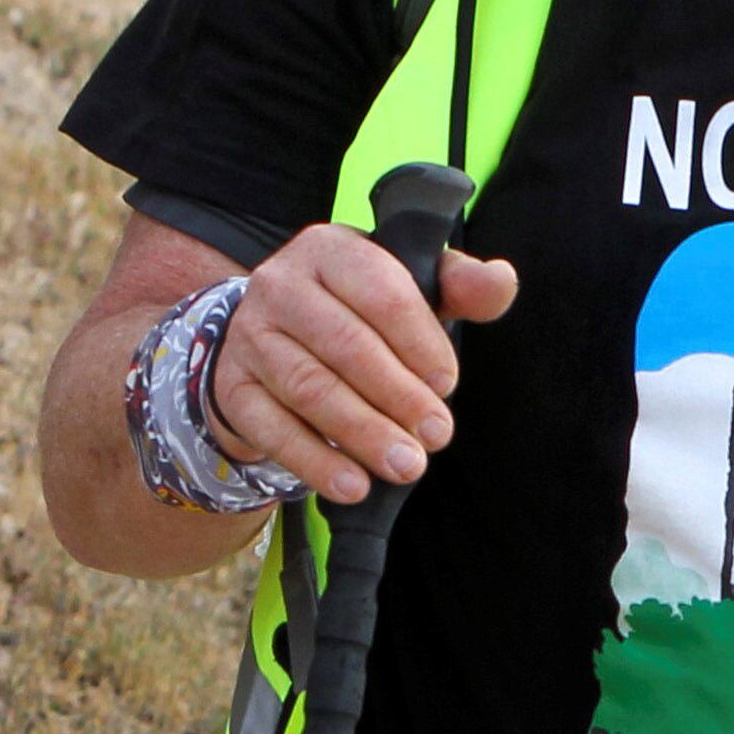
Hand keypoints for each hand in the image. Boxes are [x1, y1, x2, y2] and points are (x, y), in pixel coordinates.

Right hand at [209, 220, 520, 503]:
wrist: (279, 338)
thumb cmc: (362, 312)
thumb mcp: (413, 290)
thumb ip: (460, 286)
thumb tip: (501, 281)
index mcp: (332, 250)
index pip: (382, 293)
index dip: (420, 344)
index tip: (447, 386)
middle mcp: (281, 285)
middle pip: (345, 345)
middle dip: (397, 397)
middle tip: (437, 437)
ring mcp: (250, 335)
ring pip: (309, 388)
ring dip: (361, 433)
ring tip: (405, 465)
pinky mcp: (232, 385)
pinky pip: (270, 426)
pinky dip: (312, 460)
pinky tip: (352, 483)